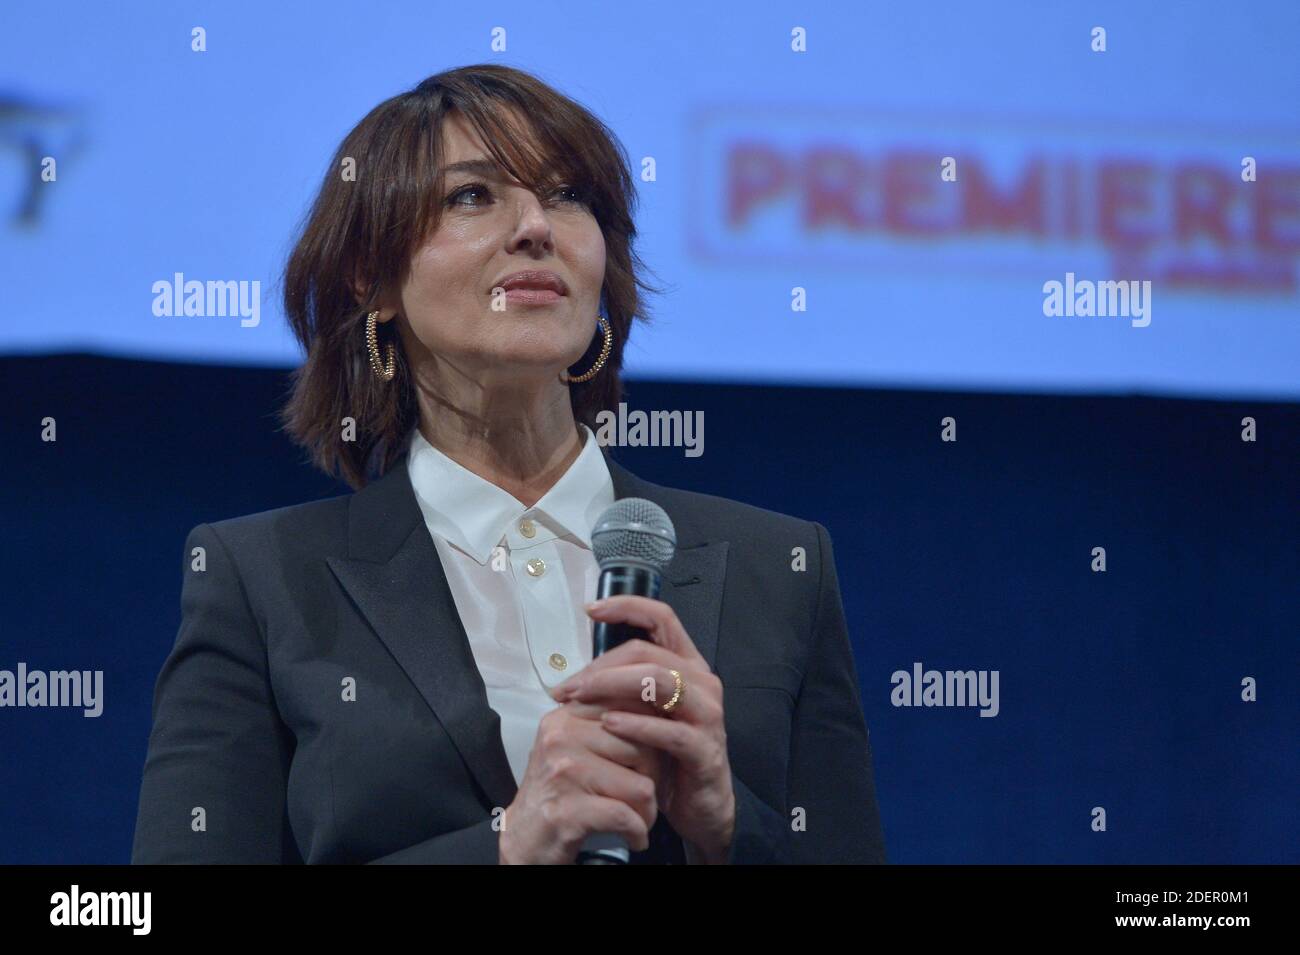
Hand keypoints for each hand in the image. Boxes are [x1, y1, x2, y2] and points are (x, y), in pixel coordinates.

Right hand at [499, 700, 664, 863]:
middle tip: (647, 796)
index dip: (653, 736)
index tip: (656, 758)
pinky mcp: (567, 811)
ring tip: (640, 818)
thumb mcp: (573, 745)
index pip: (630, 709)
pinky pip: (625, 817)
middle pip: (643, 748)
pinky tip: (634, 838)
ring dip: (648, 811)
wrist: (523, 835)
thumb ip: (606, 722)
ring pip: (640, 786)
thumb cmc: (557, 789)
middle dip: (655, 778)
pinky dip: (638, 832)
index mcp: (566, 717)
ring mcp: (563, 774)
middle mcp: (562, 738)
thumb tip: (657, 705)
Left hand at [550, 595, 735, 862]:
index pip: (662, 617)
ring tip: (580, 699)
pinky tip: (608, 725)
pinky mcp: (705, 750)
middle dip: (601, 665)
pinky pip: (670, 731)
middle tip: (567, 686)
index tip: (590, 609)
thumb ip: (624, 688)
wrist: (701, 805)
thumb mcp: (646, 713)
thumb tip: (575, 675)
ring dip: (612, 686)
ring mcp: (708, 714)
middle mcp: (702, 682)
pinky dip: (635, 725)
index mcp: (687, 665)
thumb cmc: (668, 754)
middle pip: (648, 652)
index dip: (627, 606)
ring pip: (660, 681)